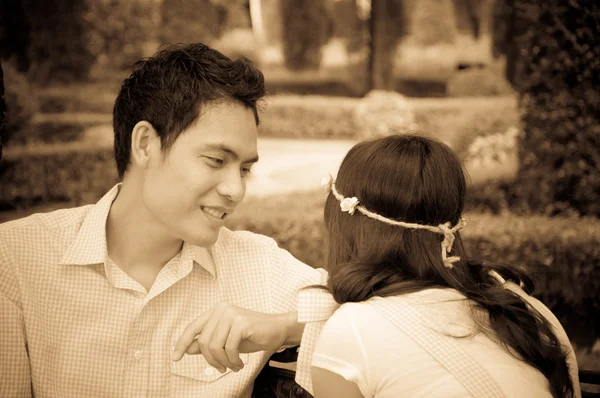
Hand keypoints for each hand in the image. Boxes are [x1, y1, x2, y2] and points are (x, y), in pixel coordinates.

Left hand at [171, 303, 292, 372]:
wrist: (277, 330)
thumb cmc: (252, 335)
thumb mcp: (226, 340)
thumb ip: (208, 341)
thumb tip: (188, 348)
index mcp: (216, 310)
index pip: (192, 327)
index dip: (182, 343)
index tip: (175, 358)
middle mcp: (222, 309)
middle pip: (203, 341)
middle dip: (211, 360)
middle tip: (222, 369)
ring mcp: (232, 314)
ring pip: (215, 347)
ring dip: (223, 362)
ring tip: (233, 366)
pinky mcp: (242, 323)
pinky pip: (229, 348)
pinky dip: (233, 361)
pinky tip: (240, 364)